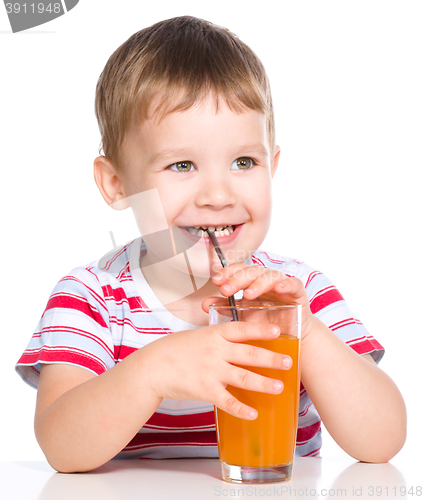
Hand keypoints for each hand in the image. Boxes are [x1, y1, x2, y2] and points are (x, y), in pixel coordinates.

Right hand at [138, 320, 292, 419]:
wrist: (152, 366)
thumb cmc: (174, 350)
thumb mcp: (197, 335)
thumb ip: (217, 338)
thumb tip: (237, 339)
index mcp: (214, 334)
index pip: (242, 329)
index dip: (261, 329)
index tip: (278, 330)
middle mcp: (216, 351)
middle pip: (249, 353)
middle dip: (271, 358)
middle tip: (289, 362)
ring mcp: (211, 371)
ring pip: (244, 377)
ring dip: (263, 383)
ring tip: (279, 387)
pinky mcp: (205, 390)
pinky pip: (227, 401)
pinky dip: (242, 409)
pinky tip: (253, 414)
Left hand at [202, 263, 314, 340]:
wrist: (290, 336)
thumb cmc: (265, 322)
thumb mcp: (243, 315)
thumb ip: (225, 307)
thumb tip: (204, 304)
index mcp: (252, 281)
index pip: (238, 270)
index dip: (227, 273)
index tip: (216, 281)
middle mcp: (266, 279)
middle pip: (251, 271)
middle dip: (237, 279)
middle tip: (226, 290)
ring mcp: (282, 283)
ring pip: (270, 275)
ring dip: (258, 283)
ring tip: (248, 295)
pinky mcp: (298, 292)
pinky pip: (293, 283)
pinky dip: (286, 284)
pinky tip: (279, 289)